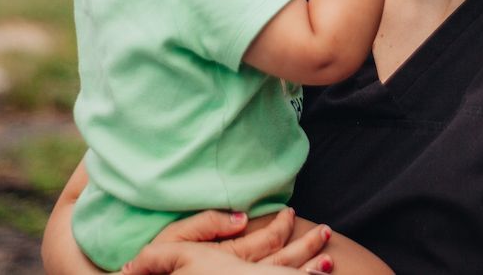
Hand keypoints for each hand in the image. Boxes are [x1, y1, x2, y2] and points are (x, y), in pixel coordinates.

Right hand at [134, 209, 331, 272]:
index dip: (282, 227)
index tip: (292, 213)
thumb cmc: (152, 271)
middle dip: (308, 250)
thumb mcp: (171, 243)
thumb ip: (205, 226)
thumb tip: (244, 218)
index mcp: (226, 262)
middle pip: (282, 265)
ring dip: (308, 273)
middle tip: (327, 233)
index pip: (266, 242)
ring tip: (330, 261)